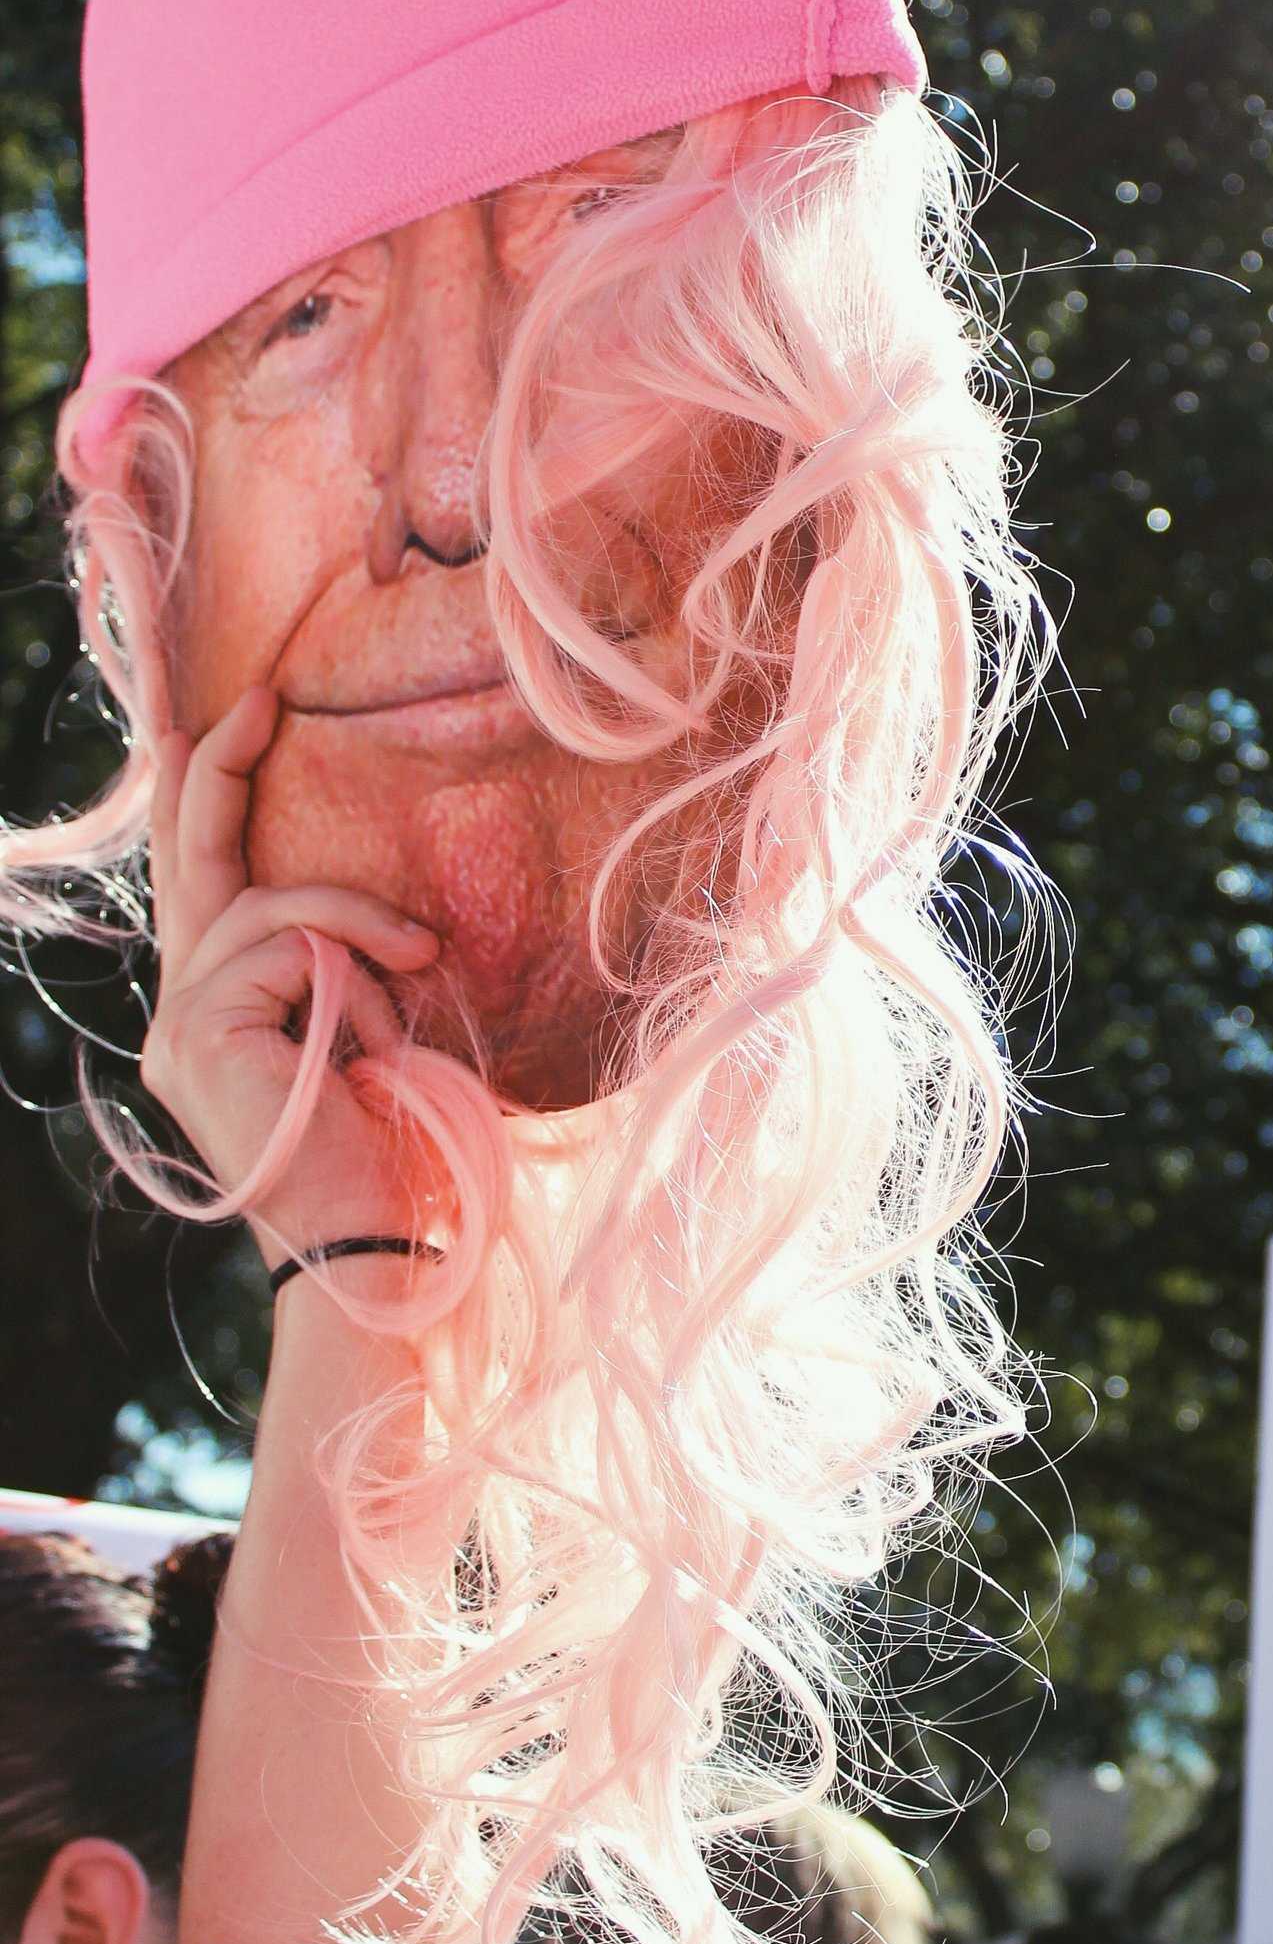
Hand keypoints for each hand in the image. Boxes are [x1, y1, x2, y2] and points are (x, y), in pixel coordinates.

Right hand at [140, 686, 444, 1267]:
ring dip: (360, 925)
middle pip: (193, 867)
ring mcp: (182, 1027)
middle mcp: (185, 1018)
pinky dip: (357, 973)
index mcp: (221, 1017)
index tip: (206, 725)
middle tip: (257, 699)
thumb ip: (341, 968)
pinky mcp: (201, 1032)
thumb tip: (366, 919)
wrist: (383, 1244)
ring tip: (419, 965)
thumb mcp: (374, 1032)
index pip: (201, 890)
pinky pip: (291, 942)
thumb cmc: (400, 1155)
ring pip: (265, 902)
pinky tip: (381, 1040)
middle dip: (217, 771)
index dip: (198, 805)